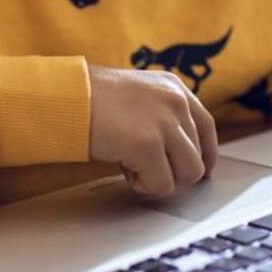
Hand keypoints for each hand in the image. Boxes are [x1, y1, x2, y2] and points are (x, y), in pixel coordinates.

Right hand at [88, 65, 217, 196]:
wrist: (64, 98)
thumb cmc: (90, 100)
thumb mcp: (137, 95)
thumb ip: (162, 115)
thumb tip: (179, 151)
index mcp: (174, 87)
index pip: (207, 127)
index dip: (206, 154)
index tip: (201, 170)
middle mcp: (175, 102)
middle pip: (197, 157)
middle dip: (172, 170)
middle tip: (142, 164)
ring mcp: (164, 123)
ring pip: (187, 174)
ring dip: (160, 178)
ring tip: (132, 164)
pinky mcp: (148, 145)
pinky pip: (161, 184)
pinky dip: (142, 184)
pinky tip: (123, 167)